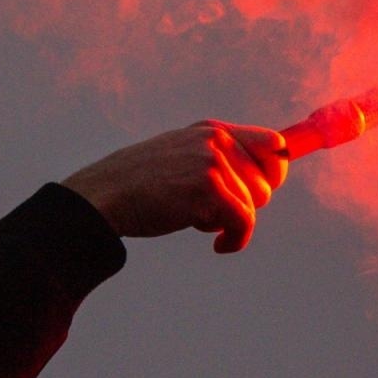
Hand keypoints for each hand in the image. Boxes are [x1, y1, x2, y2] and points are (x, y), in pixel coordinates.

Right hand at [62, 121, 288, 252]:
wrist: (102, 197)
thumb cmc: (138, 187)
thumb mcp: (179, 158)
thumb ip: (215, 161)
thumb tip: (265, 183)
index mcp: (210, 130)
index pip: (273, 143)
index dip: (275, 170)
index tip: (269, 188)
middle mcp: (215, 140)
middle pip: (267, 183)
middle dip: (243, 204)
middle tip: (208, 211)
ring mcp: (212, 162)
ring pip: (254, 205)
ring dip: (230, 222)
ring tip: (195, 219)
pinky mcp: (208, 188)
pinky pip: (245, 223)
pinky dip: (235, 241)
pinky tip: (218, 247)